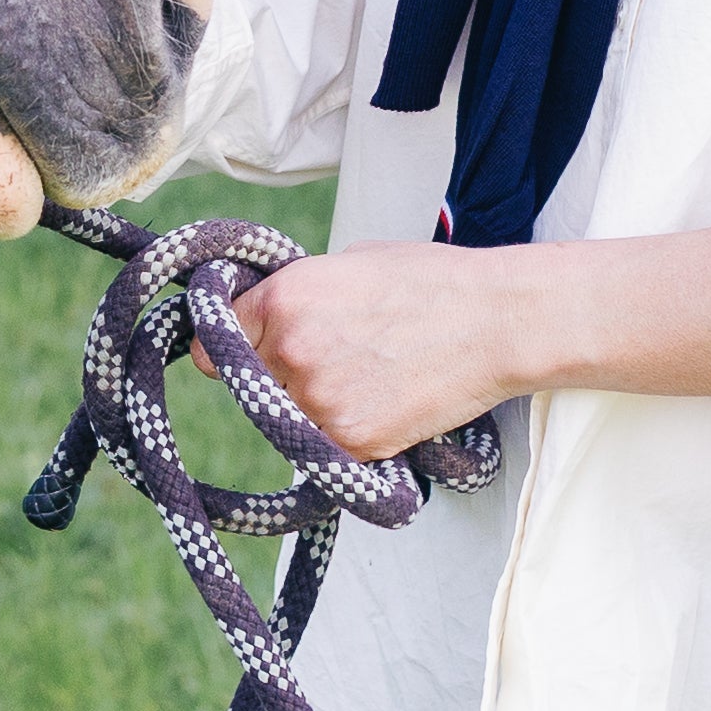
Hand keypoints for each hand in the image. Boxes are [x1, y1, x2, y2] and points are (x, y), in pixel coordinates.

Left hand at [225, 242, 525, 463]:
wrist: (497, 323)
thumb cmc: (432, 283)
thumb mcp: (349, 262)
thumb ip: (296, 294)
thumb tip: (263, 317)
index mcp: (284, 298)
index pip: (213, 345)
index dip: (233, 348)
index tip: (248, 352)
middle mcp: (290, 350)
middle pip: (251, 385)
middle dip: (279, 376)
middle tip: (335, 359)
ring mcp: (319, 402)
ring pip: (288, 420)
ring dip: (315, 408)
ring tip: (372, 377)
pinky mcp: (351, 443)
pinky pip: (327, 447)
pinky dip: (349, 434)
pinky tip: (386, 402)